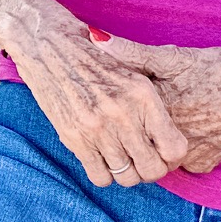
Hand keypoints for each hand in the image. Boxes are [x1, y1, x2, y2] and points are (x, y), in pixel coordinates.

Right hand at [1, 14, 188, 188]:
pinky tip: (100, 156)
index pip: (175, 149)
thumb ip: (151, 107)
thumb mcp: (130, 69)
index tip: (161, 152)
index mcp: (143, 94)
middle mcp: (123, 113)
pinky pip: (100, 177)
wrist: (46, 44)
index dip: (171, 158)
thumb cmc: (92, 56)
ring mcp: (97, 127)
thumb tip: (170, 147)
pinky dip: (103, 172)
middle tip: (141, 158)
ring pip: (127, 177)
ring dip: (126, 171)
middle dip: (150, 169)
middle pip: (152, 169)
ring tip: (119, 155)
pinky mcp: (74, 137)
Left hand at [93, 36, 220, 173]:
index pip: (119, 112)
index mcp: (155, 112)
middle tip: (139, 102)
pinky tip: (187, 122)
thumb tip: (95, 38)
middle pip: (135, 134)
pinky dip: (179, 143)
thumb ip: (133, 52)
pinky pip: (181, 158)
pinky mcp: (205, 163)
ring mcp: (187, 156)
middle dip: (131, 121)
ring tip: (166, 109)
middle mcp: (167, 139)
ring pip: (156, 149)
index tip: (113, 90)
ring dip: (154, 133)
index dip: (115, 99)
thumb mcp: (176, 57)